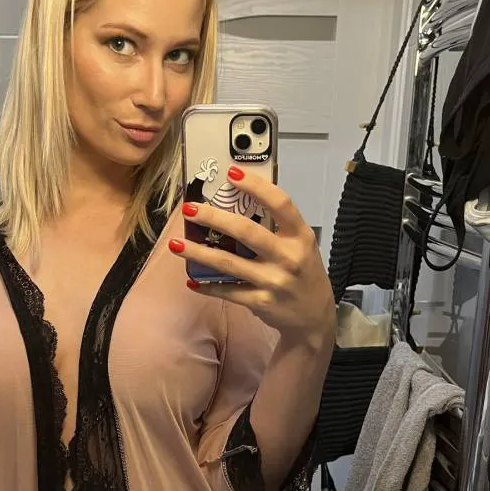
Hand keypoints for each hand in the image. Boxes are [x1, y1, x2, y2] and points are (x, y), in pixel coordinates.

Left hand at [170, 165, 335, 348]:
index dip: (256, 186)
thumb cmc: (304, 274)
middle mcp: (288, 257)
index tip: (232, 173)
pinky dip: (207, 286)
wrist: (314, 317)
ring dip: (199, 252)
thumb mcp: (301, 246)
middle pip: (246, 232)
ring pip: (229, 263)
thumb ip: (277, 228)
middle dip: (214, 218)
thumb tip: (238, 203)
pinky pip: (227, 291)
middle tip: (190, 209)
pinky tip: (192, 280)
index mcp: (300, 237)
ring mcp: (273, 281)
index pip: (280, 204)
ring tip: (175, 244)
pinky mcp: (260, 302)